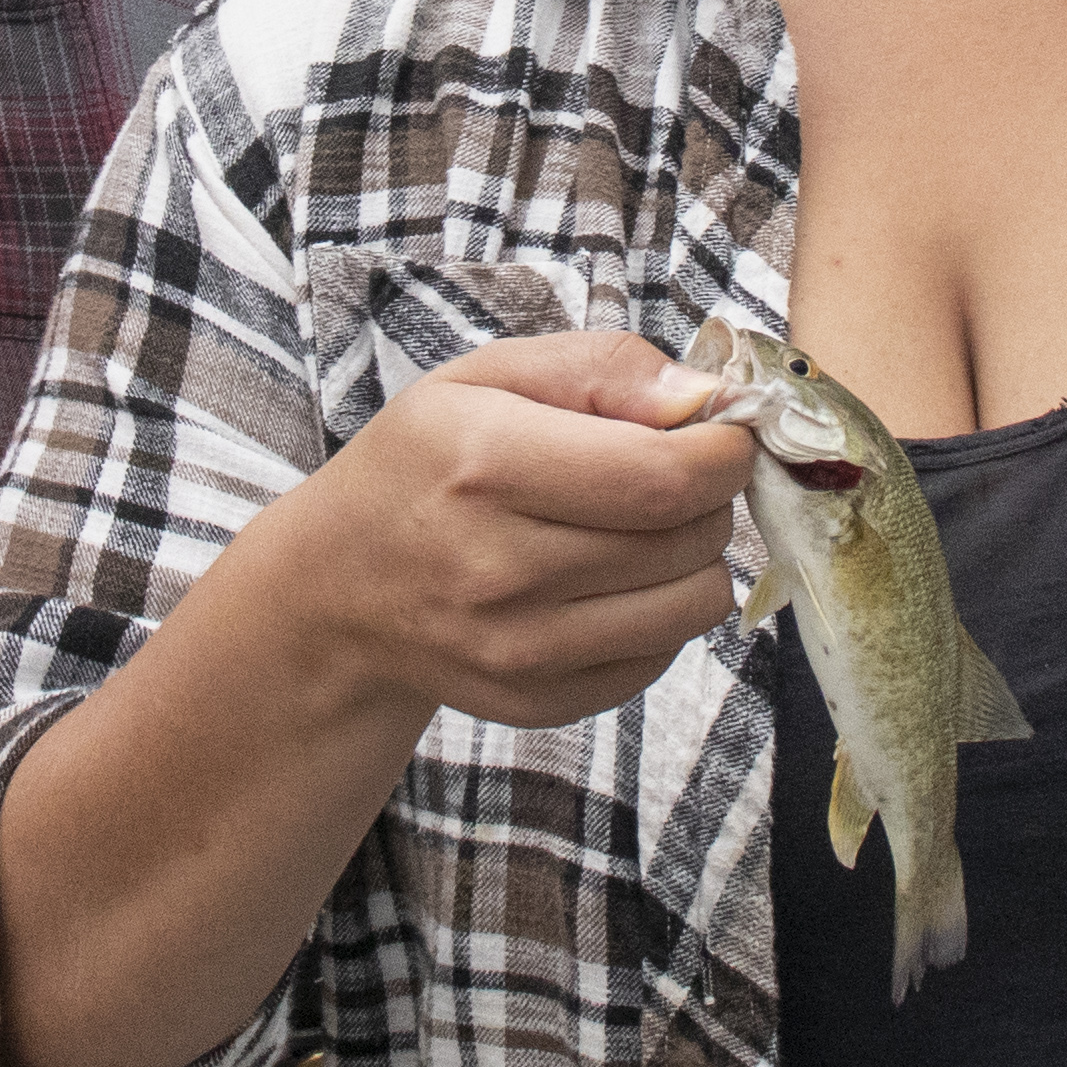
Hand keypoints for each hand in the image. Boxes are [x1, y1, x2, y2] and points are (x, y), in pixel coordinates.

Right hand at [234, 328, 758, 732]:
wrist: (341, 585)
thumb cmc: (426, 462)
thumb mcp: (488, 375)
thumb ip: (602, 367)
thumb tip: (701, 398)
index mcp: (486, 464)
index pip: (665, 476)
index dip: (725, 450)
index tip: (724, 433)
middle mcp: (499, 568)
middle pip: (688, 539)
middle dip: (710, 496)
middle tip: (672, 472)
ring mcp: (518, 648)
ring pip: (693, 606)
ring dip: (694, 558)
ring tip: (641, 527)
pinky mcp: (538, 700)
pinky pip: (661, 658)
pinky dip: (658, 614)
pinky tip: (609, 581)